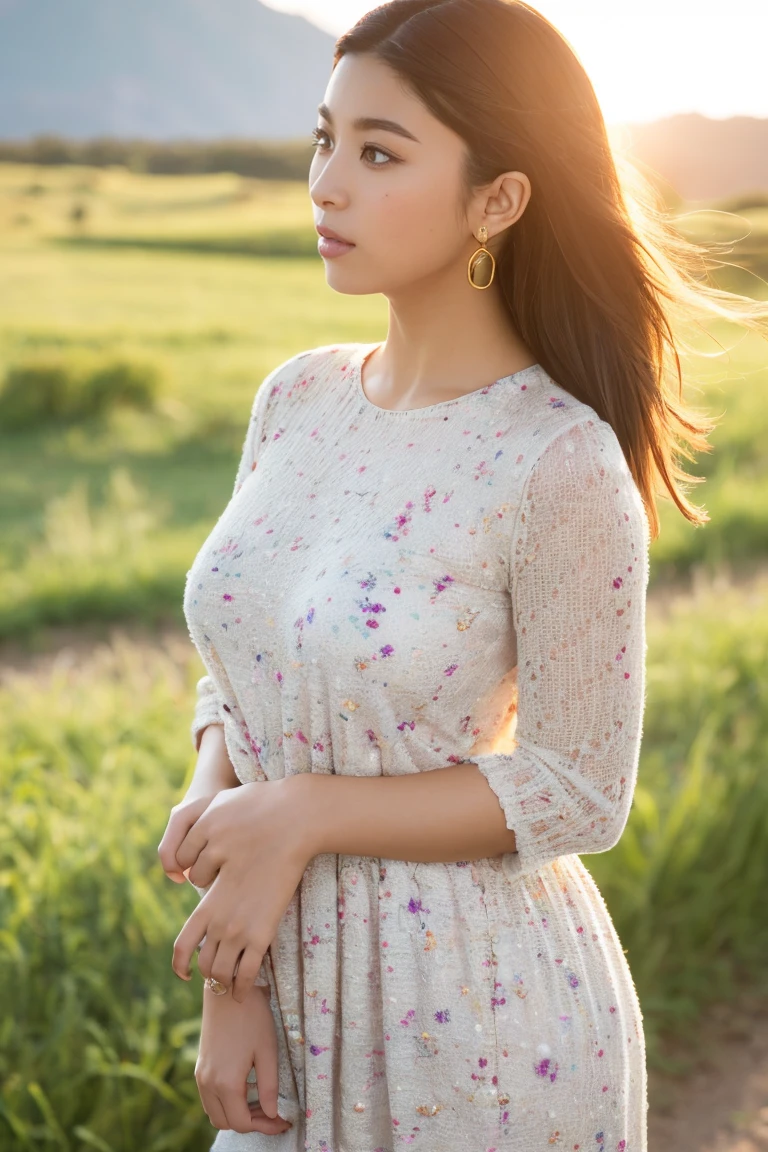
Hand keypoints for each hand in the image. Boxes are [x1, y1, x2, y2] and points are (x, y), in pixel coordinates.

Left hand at [171, 776, 311, 1000]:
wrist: (295, 816)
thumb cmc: (254, 806)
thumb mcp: (210, 810)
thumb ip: (186, 831)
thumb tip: (179, 867)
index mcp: (201, 885)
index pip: (184, 938)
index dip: (184, 953)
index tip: (189, 960)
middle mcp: (215, 911)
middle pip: (196, 959)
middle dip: (195, 973)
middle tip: (199, 977)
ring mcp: (238, 924)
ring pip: (217, 970)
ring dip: (217, 982)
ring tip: (222, 984)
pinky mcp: (263, 930)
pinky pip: (246, 972)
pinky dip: (241, 988)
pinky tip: (243, 992)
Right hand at [197, 981, 292, 1134]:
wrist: (227, 988)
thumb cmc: (252, 1016)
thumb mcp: (267, 1051)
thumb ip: (269, 1087)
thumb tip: (272, 1114)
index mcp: (226, 1083)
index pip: (243, 1123)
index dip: (265, 1126)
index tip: (283, 1121)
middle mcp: (208, 1084)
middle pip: (226, 1122)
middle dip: (251, 1123)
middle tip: (273, 1113)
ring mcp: (201, 1075)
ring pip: (215, 1113)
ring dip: (236, 1115)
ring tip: (260, 1102)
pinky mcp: (200, 1066)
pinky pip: (209, 1098)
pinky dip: (225, 1103)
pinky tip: (244, 1088)